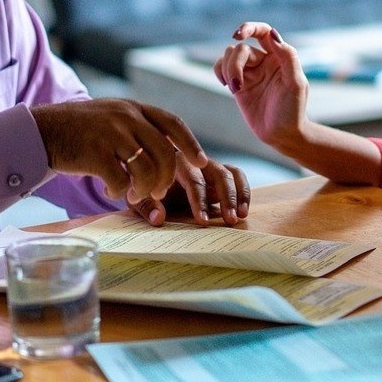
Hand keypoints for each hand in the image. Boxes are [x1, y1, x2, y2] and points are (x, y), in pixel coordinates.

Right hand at [31, 98, 207, 212]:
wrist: (45, 131)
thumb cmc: (84, 131)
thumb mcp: (114, 118)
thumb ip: (140, 129)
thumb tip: (173, 154)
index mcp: (134, 108)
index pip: (173, 123)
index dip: (191, 144)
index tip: (202, 162)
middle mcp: (126, 117)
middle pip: (164, 151)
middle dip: (167, 177)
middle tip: (160, 191)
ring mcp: (111, 134)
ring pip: (146, 169)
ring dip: (144, 188)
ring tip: (133, 193)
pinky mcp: (95, 153)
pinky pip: (120, 180)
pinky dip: (119, 191)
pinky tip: (111, 189)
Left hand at [131, 156, 250, 226]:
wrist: (146, 175)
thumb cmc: (142, 187)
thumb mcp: (136, 197)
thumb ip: (145, 207)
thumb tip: (159, 219)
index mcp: (174, 163)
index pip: (193, 180)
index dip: (199, 201)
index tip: (203, 221)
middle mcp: (194, 161)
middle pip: (217, 173)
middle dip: (225, 197)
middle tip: (230, 220)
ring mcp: (208, 165)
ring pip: (229, 173)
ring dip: (237, 195)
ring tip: (239, 217)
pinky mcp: (218, 171)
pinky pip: (236, 175)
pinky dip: (243, 191)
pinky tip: (245, 211)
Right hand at [212, 23, 309, 151]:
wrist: (282, 134)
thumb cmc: (294, 110)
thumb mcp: (296, 83)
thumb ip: (288, 57)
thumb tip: (273, 34)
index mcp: (280, 56)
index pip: (263, 32)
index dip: (249, 28)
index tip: (237, 35)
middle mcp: (264, 60)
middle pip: (240, 48)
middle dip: (234, 64)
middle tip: (236, 86)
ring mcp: (250, 72)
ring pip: (229, 56)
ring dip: (227, 70)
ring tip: (234, 89)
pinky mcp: (238, 84)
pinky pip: (222, 67)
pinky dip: (219, 72)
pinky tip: (227, 85)